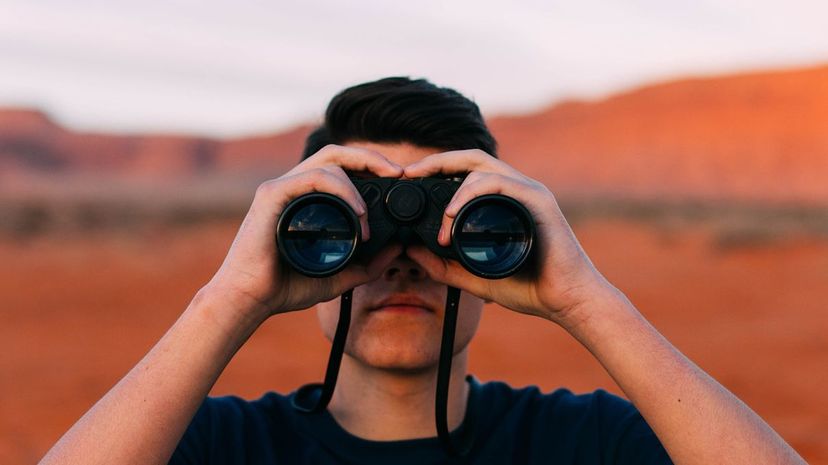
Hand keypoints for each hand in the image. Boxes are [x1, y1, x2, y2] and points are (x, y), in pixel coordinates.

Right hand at [204, 145, 403, 320]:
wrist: (249, 300)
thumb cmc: (284, 286)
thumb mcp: (338, 276)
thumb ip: (367, 265)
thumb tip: (398, 248)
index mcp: (306, 198)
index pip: (341, 167)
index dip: (370, 166)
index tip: (397, 180)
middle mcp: (293, 186)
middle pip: (336, 153)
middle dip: (371, 157)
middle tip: (398, 172)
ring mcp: (281, 187)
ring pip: (328, 162)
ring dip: (357, 184)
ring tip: (367, 217)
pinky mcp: (272, 195)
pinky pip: (312, 177)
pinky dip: (340, 189)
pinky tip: (356, 212)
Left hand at [403, 149, 616, 324]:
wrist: (568, 301)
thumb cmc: (530, 288)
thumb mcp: (474, 278)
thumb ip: (444, 266)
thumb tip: (412, 251)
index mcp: (503, 201)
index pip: (466, 171)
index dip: (437, 169)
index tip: (409, 179)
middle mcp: (517, 189)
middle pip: (471, 158)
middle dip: (437, 161)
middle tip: (410, 173)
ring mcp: (528, 191)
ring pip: (482, 167)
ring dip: (453, 188)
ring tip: (440, 219)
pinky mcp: (538, 200)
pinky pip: (499, 183)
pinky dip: (471, 193)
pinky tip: (454, 213)